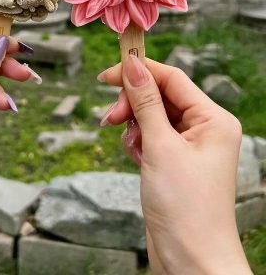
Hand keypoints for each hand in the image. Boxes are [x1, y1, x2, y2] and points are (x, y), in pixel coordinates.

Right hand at [98, 56, 250, 274]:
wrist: (191, 262)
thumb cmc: (186, 207)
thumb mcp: (160, 147)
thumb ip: (145, 102)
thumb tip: (132, 66)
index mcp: (213, 119)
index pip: (172, 78)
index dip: (139, 71)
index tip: (107, 73)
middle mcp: (204, 128)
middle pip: (159, 96)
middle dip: (133, 105)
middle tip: (111, 119)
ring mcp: (189, 146)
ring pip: (151, 116)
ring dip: (134, 127)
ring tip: (133, 149)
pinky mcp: (175, 162)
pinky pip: (150, 137)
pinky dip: (138, 144)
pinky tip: (138, 161)